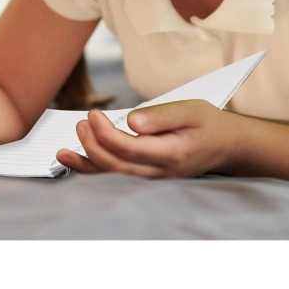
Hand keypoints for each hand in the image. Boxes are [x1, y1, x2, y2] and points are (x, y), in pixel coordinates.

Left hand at [54, 100, 236, 178]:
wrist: (226, 145)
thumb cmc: (208, 123)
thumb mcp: (191, 110)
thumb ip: (161, 116)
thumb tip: (132, 121)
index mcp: (172, 154)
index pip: (129, 148)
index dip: (105, 133)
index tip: (92, 114)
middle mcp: (160, 172)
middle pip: (117, 165)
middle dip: (93, 144)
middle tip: (82, 121)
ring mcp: (153, 178)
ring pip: (113, 176)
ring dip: (87, 162)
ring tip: (63, 151)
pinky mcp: (147, 176)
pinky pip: (116, 177)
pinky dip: (93, 170)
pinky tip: (73, 162)